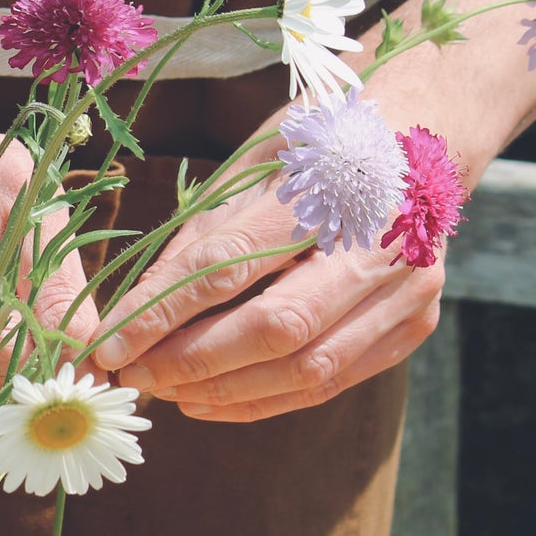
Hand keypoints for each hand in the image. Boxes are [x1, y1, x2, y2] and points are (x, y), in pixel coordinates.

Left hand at [90, 166, 442, 421]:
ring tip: (165, 392)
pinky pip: (330, 383)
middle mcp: (381, 241)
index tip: (112, 344)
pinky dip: (263, 400)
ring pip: (307, 368)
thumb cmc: (320, 144)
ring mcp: (408, 289)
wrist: (423, 133)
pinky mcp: (413, 324)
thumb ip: (199, 239)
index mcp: (331, 184)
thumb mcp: (251, 167)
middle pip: (276, 327)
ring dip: (225, 391)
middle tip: (135, 376)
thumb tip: (137, 311)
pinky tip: (210, 401)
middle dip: (193, 362)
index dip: (164, 312)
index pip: (232, 264)